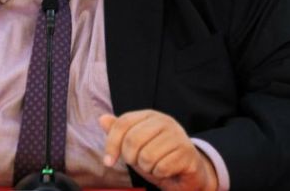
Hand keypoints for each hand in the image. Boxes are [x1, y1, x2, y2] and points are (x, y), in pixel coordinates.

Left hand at [99, 110, 217, 190]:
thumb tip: (102, 119)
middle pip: (132, 140)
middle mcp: (165, 121)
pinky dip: (159, 174)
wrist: (186, 172)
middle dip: (131, 158)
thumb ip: (119, 132)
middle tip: (139, 163)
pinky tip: (166, 170)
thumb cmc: (158, 156)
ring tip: (154, 165)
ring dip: (147, 168)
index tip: (108, 161)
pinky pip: (161, 167)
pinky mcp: (187, 152)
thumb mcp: (134, 145)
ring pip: (146, 156)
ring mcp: (178, 135)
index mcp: (150, 115)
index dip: (111, 144)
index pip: (122, 123)